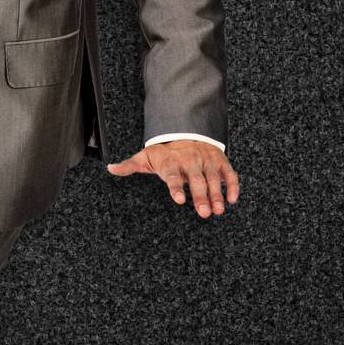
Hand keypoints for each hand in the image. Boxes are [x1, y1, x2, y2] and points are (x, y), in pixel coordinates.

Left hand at [106, 141, 239, 217]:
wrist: (185, 131)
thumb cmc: (164, 152)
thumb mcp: (145, 157)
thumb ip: (130, 165)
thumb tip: (110, 168)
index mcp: (170, 162)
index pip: (173, 176)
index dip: (176, 187)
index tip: (179, 199)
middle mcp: (189, 161)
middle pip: (196, 180)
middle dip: (200, 196)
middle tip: (204, 213)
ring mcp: (206, 160)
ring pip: (213, 178)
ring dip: (217, 195)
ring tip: (219, 210)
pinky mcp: (220, 161)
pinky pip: (229, 173)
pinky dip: (232, 185)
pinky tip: (232, 199)